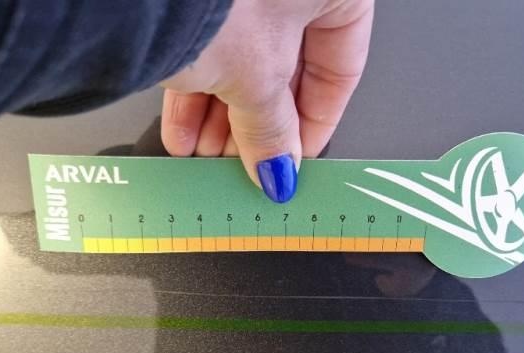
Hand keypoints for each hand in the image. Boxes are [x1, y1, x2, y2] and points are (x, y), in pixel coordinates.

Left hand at [161, 0, 373, 202]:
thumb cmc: (213, 0)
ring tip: (205, 155)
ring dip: (222, 118)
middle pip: (287, 70)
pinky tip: (182, 132)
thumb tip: (280, 165)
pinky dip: (197, 90)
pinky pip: (209, 47)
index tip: (295, 159)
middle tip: (247, 164)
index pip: (341, 69)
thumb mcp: (257, 80)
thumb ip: (273, 129)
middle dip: (258, 126)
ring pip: (244, 62)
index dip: (316, 124)